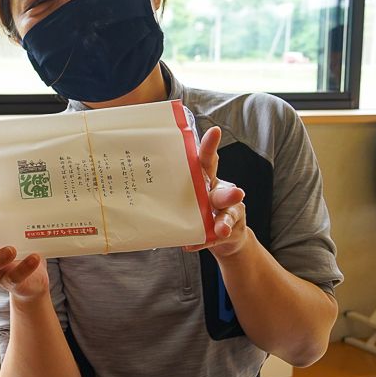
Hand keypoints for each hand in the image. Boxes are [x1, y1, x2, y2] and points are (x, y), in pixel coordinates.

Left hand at [184, 126, 248, 258]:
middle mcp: (221, 194)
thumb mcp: (187, 194)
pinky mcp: (229, 232)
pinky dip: (203, 242)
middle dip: (228, 193)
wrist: (222, 236)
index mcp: (208, 180)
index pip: (209, 161)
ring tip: (220, 229)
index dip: (211, 146)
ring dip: (224, 222)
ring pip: (228, 215)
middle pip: (224, 191)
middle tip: (235, 193)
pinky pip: (215, 238)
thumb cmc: (198, 207)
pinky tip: (192, 245)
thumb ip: (172, 186)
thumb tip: (139, 180)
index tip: (215, 131)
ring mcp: (228, 213)